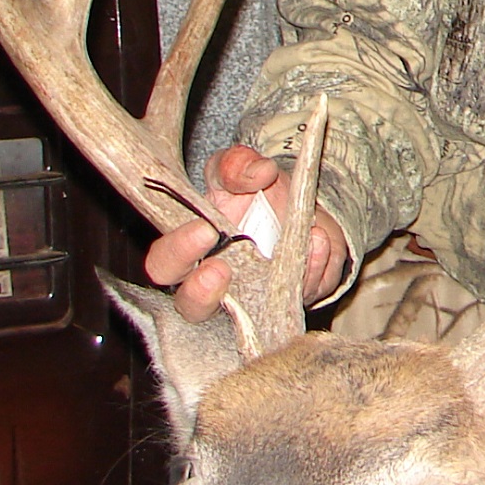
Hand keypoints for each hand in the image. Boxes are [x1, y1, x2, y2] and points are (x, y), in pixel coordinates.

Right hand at [143, 143, 352, 322]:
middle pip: (190, 307)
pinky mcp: (289, 308)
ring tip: (298, 243)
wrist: (307, 209)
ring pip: (247, 319)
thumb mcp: (241, 169)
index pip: (164, 263)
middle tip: (222, 270)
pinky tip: (320, 242)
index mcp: (190, 251)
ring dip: (271, 286)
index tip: (205, 231)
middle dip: (200, 293)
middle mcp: (214, 287)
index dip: (178, 252)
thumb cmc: (256, 194)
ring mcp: (251, 305)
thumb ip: (238, 165)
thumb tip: (259, 172)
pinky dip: (314, 271)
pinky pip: (300, 300)